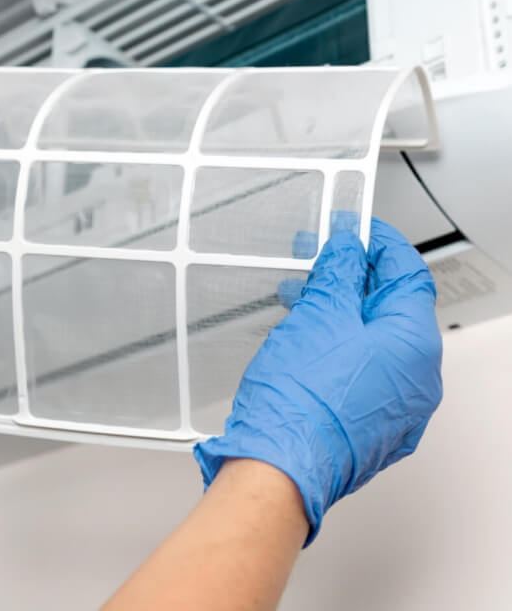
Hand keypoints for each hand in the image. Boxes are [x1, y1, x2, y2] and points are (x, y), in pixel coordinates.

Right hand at [193, 218, 442, 544]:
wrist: (279, 466)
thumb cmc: (301, 402)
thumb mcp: (318, 315)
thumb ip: (338, 274)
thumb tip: (348, 250)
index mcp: (414, 344)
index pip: (408, 275)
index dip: (379, 246)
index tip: (355, 231)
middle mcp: (417, 380)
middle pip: (390, 310)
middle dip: (352, 280)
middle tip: (320, 261)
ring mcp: (396, 409)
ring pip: (374, 344)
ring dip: (339, 314)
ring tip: (299, 300)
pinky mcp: (370, 427)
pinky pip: (362, 375)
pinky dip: (338, 350)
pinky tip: (306, 341)